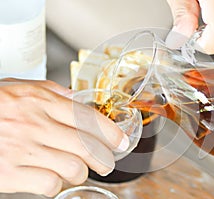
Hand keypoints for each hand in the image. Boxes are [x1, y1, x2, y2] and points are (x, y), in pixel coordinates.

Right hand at [0, 79, 128, 196]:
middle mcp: (34, 124)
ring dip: (81, 172)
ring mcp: (22, 149)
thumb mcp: (21, 88)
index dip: (112, 132)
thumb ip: (53, 92)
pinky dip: (56, 184)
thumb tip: (80, 100)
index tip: (121, 141)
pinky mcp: (9, 174)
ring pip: (74, 168)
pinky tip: (51, 176)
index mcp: (40, 101)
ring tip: (76, 169)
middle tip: (107, 162)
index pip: (88, 117)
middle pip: (88, 146)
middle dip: (105, 158)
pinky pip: (50, 185)